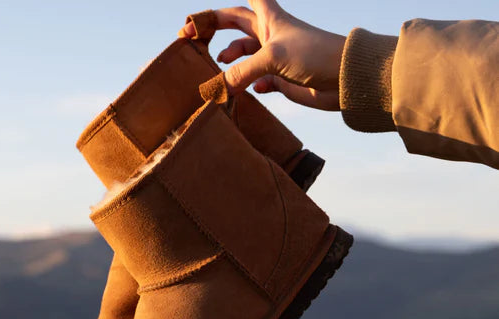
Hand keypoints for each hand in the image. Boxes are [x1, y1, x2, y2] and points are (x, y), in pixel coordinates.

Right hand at [181, 0, 345, 109]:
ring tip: (219, 70)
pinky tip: (248, 91)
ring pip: (244, 57)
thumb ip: (243, 71)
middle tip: (192, 38)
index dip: (224, 7)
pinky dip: (249, 86)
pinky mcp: (281, 80)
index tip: (204, 10)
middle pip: (236, 26)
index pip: (243, 2)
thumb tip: (218, 87)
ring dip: (230, 62)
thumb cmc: (312, 54)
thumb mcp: (272, 57)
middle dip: (215, 29)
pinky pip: (258, 81)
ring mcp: (274, 59)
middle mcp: (270, 36)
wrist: (343, 78)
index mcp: (269, 19)